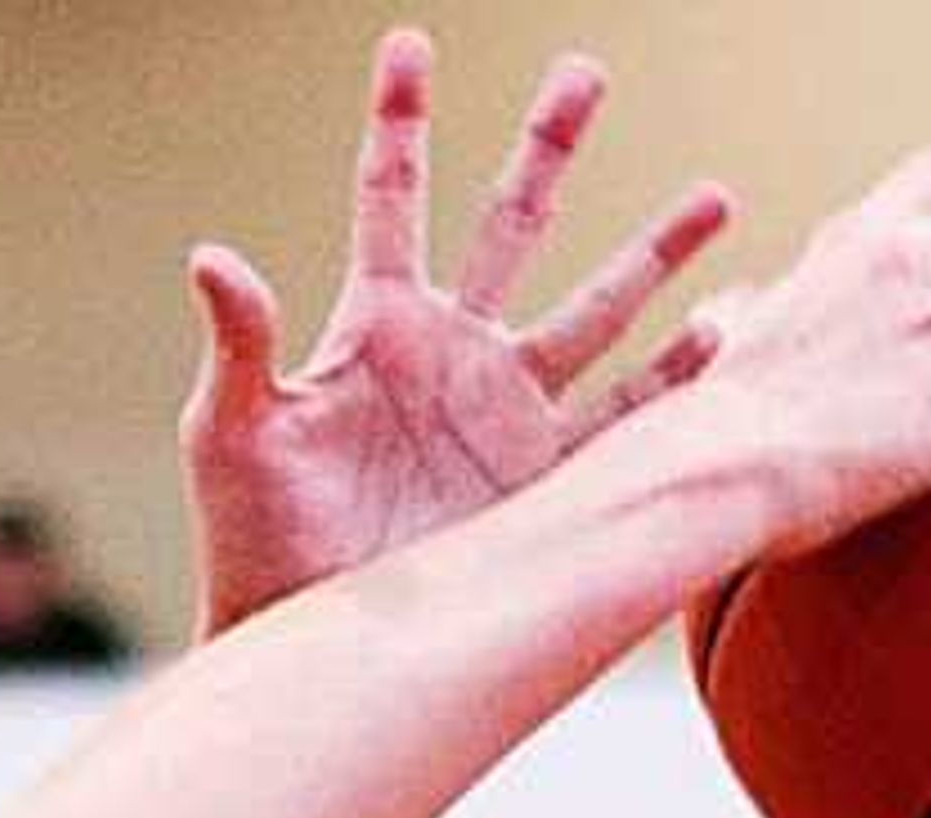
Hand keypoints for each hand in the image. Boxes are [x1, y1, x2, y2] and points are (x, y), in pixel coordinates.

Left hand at [182, 28, 732, 631]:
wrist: (307, 645)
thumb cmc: (253, 545)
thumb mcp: (231, 436)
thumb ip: (238, 344)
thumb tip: (211, 256)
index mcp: (377, 326)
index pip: (390, 198)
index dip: (400, 120)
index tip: (409, 44)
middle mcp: (453, 354)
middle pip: (511, 224)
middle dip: (549, 146)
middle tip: (586, 68)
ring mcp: (504, 415)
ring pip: (593, 310)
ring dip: (653, 254)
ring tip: (716, 195)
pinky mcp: (541, 482)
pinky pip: (622, 423)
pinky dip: (673, 383)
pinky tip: (720, 335)